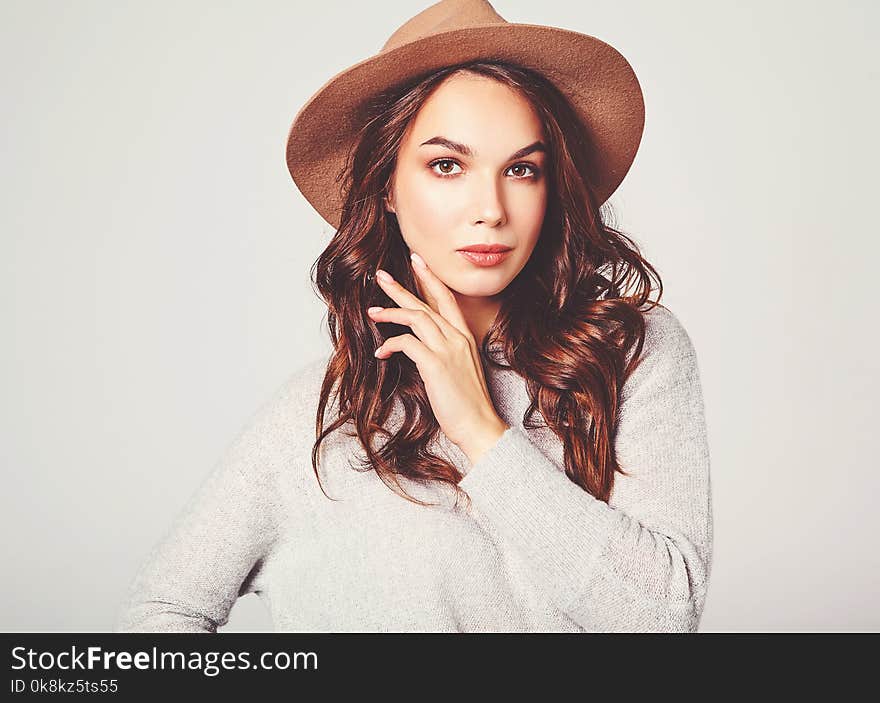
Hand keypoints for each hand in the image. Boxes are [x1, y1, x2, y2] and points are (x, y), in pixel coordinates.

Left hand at [368, 252, 509, 465]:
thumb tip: (421, 348)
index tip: (416, 261)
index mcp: (464, 337)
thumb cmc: (468, 404)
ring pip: (416, 318)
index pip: (446, 299)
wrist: (479, 426)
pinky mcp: (436, 365)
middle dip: (402, 287)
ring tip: (371, 312)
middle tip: (381, 275)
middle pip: (427, 303)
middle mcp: (457, 338)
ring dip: (391, 312)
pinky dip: (391, 345)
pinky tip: (381, 353)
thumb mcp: (459, 370)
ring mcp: (448, 350)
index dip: (430, 279)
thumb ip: (444, 353)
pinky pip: (407, 344)